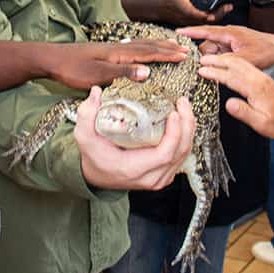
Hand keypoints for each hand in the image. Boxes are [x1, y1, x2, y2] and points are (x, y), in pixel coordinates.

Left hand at [43, 39, 185, 89]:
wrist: (51, 59)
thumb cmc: (72, 69)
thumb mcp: (98, 75)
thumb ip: (123, 73)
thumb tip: (149, 72)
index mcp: (119, 53)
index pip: (149, 52)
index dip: (168, 54)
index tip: (185, 55)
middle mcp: (118, 48)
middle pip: (148, 45)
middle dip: (167, 47)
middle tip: (185, 48)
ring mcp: (111, 48)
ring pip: (140, 44)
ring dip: (157, 45)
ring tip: (170, 44)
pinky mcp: (105, 52)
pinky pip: (132, 47)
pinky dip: (144, 47)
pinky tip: (142, 49)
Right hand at [76, 87, 195, 189]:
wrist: (96, 176)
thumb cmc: (93, 156)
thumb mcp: (84, 136)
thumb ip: (86, 115)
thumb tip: (96, 93)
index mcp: (133, 169)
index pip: (164, 154)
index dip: (174, 133)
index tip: (174, 113)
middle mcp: (150, 178)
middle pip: (179, 152)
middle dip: (187, 126)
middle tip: (183, 103)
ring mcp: (159, 179)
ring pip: (184, 155)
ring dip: (188, 130)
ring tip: (184, 108)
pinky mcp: (164, 175)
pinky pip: (181, 157)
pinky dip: (185, 138)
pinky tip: (183, 122)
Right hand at [157, 0, 231, 25]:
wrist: (155, 6)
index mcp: (187, 10)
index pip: (205, 15)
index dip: (217, 13)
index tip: (226, 7)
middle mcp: (189, 18)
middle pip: (209, 21)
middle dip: (220, 15)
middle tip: (229, 7)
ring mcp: (189, 21)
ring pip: (206, 22)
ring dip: (216, 17)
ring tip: (225, 8)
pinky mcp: (188, 21)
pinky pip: (202, 22)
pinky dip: (210, 18)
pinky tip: (216, 12)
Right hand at [181, 23, 273, 67]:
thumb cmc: (266, 51)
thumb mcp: (246, 58)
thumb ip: (226, 60)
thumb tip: (207, 62)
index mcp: (229, 33)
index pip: (206, 31)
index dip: (191, 32)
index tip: (178, 32)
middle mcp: (228, 35)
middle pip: (207, 44)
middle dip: (205, 55)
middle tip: (204, 65)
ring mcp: (231, 41)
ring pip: (214, 51)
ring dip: (214, 59)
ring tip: (221, 67)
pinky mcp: (233, 47)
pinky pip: (221, 53)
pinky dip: (220, 60)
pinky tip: (224, 67)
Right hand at [197, 53, 273, 137]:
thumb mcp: (262, 123)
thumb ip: (245, 113)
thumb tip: (229, 104)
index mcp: (256, 89)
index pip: (231, 77)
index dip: (215, 73)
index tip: (202, 71)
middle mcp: (258, 79)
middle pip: (234, 64)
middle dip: (216, 60)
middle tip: (200, 59)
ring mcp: (260, 77)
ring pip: (239, 62)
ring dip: (223, 58)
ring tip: (210, 58)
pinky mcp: (262, 78)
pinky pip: (244, 65)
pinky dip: (232, 61)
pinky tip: (227, 62)